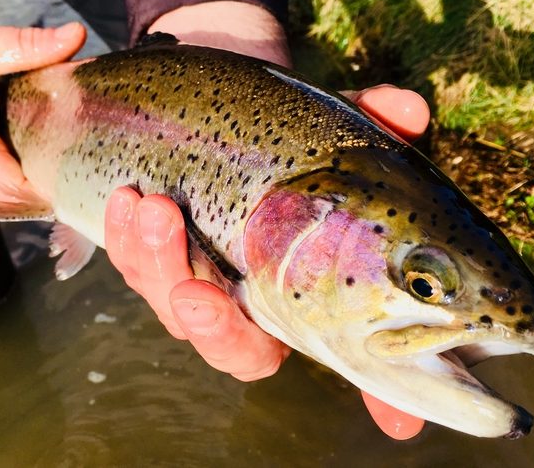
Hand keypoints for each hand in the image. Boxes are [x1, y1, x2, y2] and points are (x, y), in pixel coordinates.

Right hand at [0, 0, 85, 201]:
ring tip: (78, 163)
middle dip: (57, 185)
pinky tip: (52, 160)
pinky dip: (26, 179)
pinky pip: (3, 188)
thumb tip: (78, 34)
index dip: (57, 184)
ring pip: (12, 197)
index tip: (90, 167)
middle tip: (93, 163)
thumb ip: (29, 44)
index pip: (22, 189)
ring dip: (42, 184)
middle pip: (22, 198)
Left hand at [105, 84, 428, 438]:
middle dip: (214, 328)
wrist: (223, 118)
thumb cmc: (292, 143)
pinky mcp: (153, 258)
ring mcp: (200, 283)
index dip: (380, 394)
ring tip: (152, 208)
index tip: (399, 424)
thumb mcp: (332, 133)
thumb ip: (370, 127)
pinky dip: (126, 237)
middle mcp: (254, 303)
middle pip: (235, 348)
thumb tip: (407, 108)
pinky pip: (135, 265)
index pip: (345, 354)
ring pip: (171, 305)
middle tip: (199, 293)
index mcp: (308, 293)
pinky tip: (127, 199)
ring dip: (156, 265)